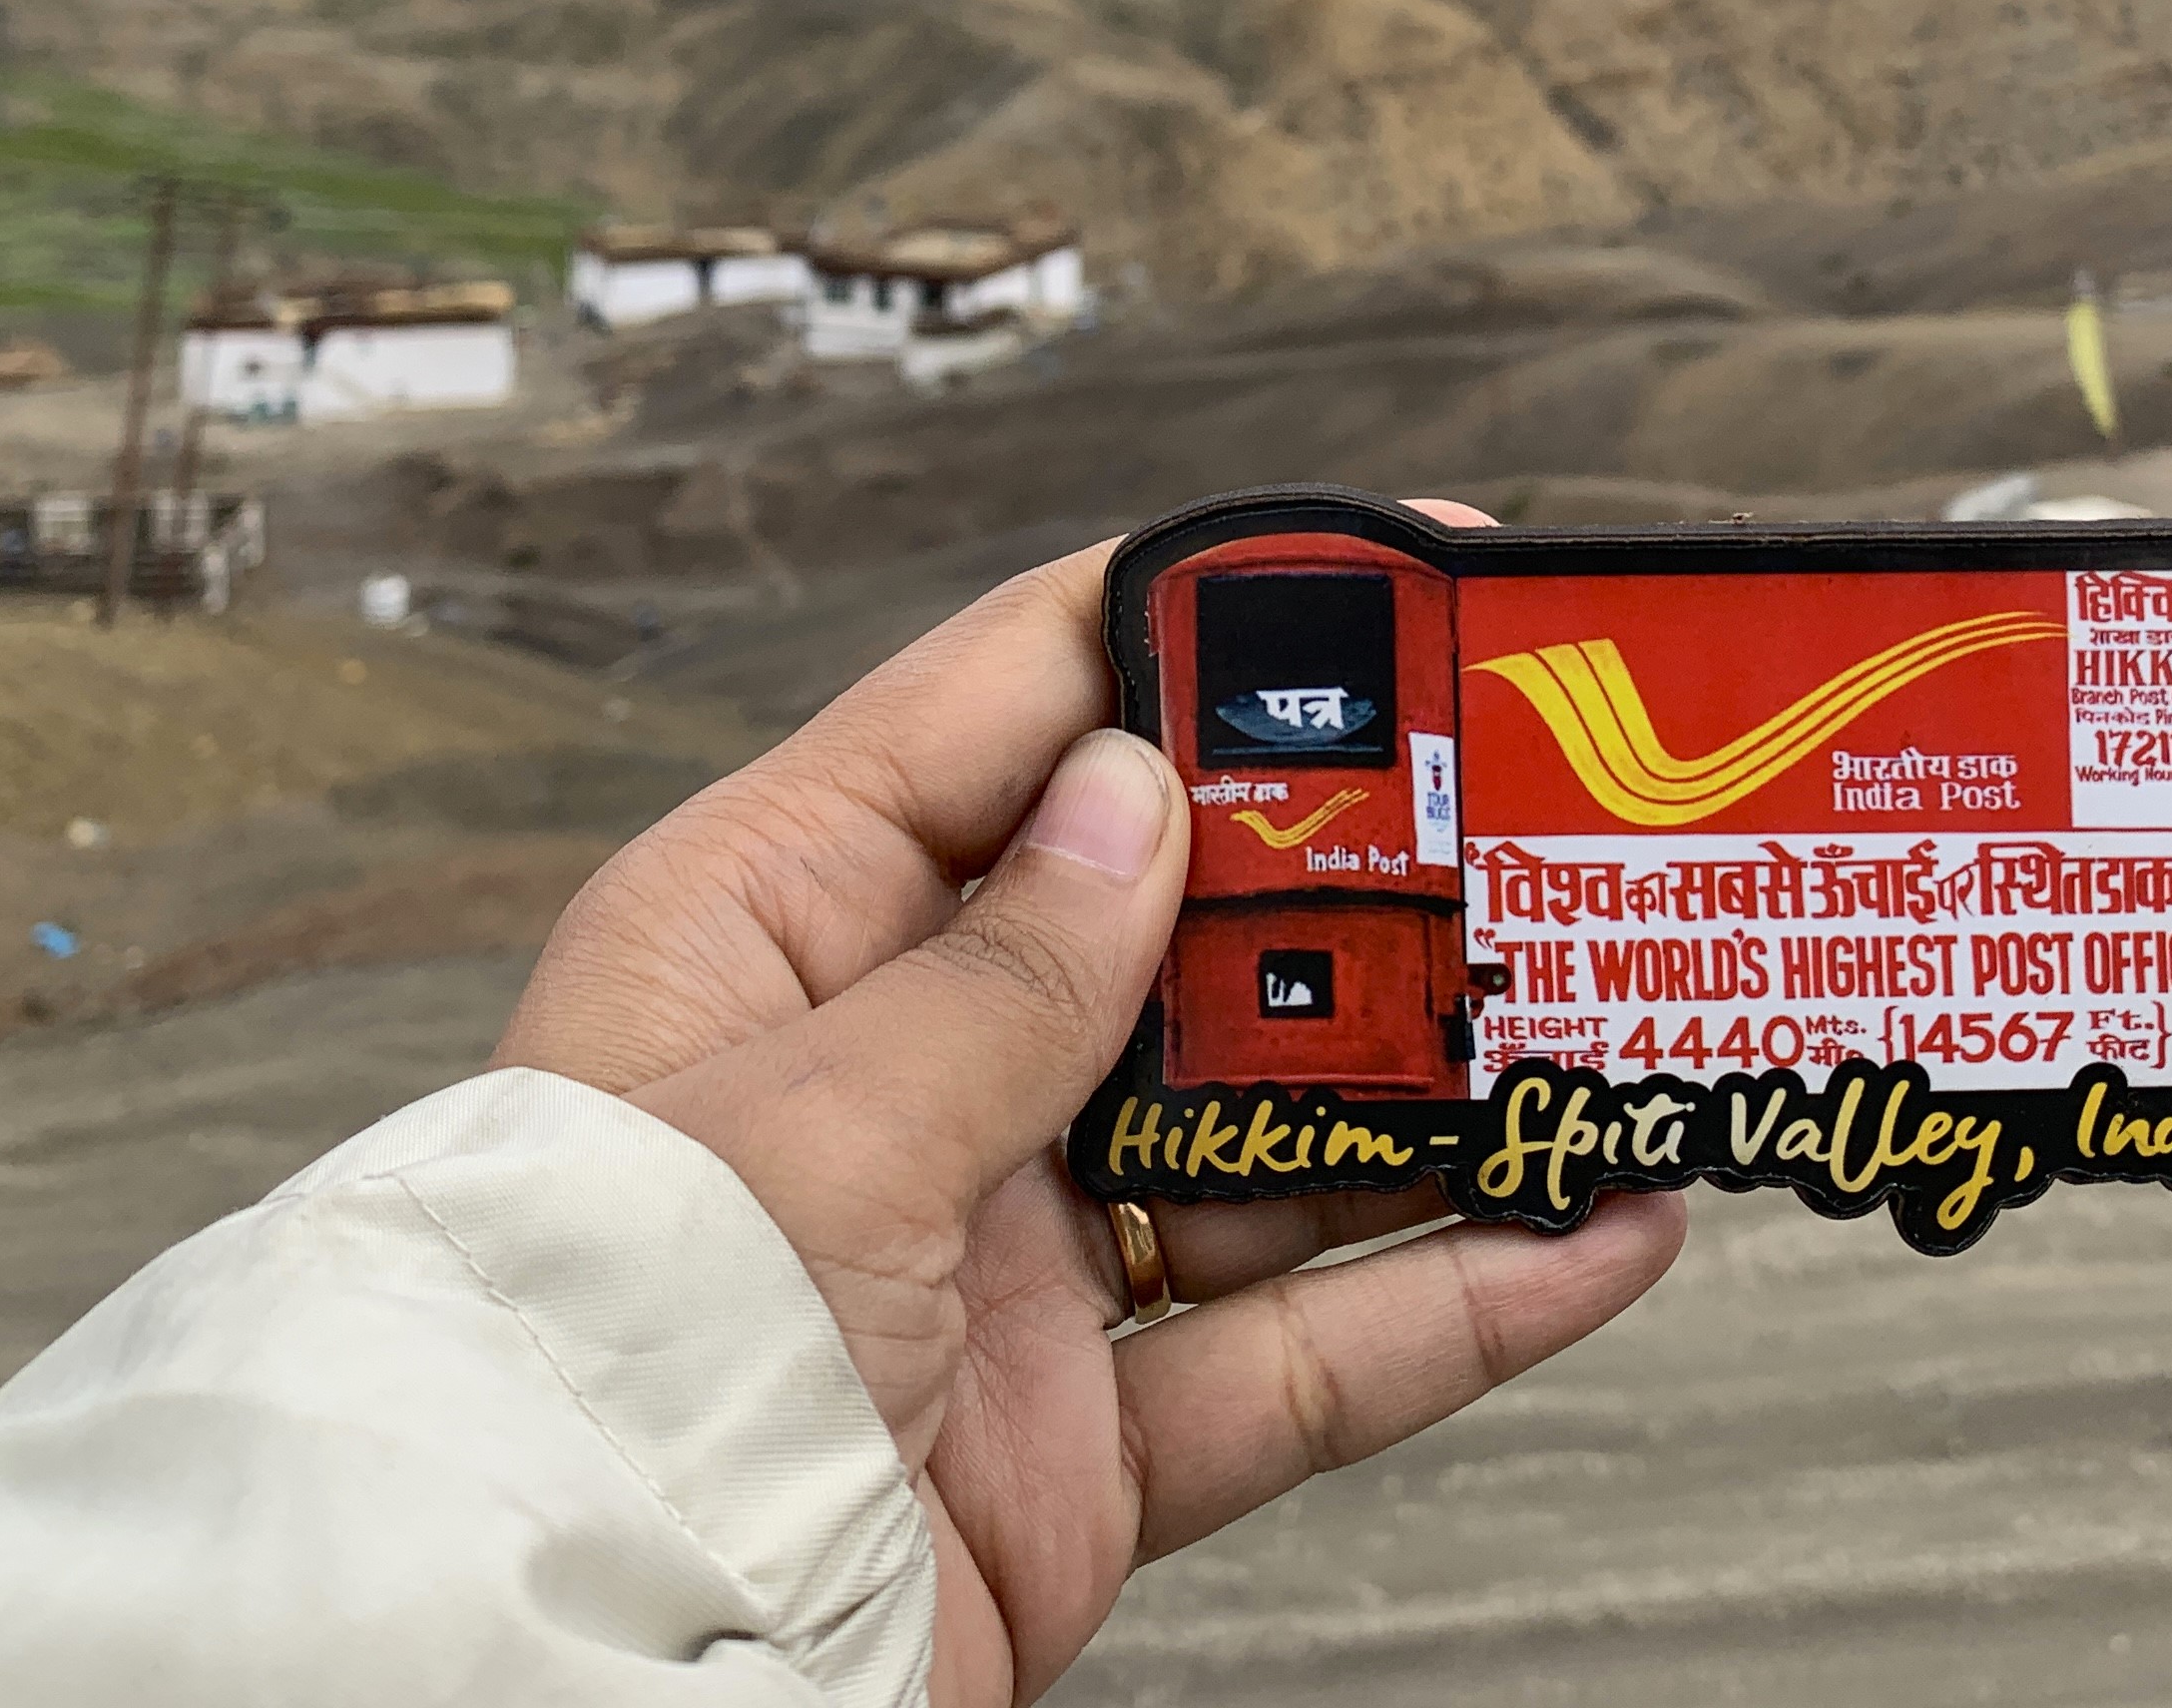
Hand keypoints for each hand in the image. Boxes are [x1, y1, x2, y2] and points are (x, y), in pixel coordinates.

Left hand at [493, 519, 1687, 1706]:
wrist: (576, 1699)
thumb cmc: (597, 1381)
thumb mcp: (812, 1128)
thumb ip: (1002, 972)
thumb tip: (1137, 799)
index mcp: (773, 932)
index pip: (1006, 710)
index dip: (1199, 621)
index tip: (1375, 576)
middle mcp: (891, 1080)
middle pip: (1170, 928)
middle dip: (1357, 873)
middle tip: (1534, 806)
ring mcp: (997, 1267)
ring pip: (1260, 1139)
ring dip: (1430, 1088)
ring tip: (1595, 1012)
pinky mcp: (1078, 1447)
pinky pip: (1302, 1356)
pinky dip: (1455, 1303)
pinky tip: (1585, 1232)